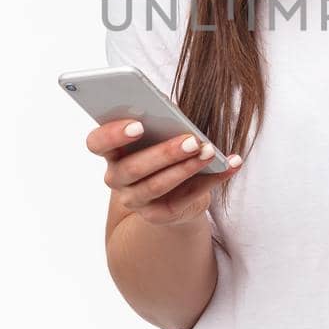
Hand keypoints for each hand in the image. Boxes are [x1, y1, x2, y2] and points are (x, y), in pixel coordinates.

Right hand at [87, 119, 244, 226]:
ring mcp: (136, 200)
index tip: (139, 124)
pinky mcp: (159, 215)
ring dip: (187, 168)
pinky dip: (211, 180)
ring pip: (158, 186)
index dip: (113, 134)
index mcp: (110, 151)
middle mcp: (117, 179)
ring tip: (209, 151)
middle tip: (190, 140)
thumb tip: (175, 114)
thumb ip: (160, 121)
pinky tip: (231, 164)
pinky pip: (186, 198)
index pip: (97, 143)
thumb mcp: (159, 133)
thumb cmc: (162, 150)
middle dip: (164, 153)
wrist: (172, 193)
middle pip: (133, 168)